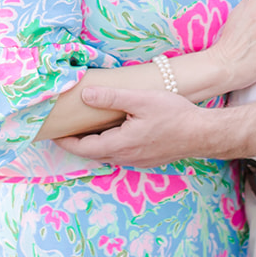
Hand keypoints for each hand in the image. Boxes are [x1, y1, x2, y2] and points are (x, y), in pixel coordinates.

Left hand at [55, 86, 226, 167]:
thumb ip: (112, 98)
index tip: (52, 132)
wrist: (203, 133)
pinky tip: (114, 131)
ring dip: (94, 144)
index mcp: (120, 144)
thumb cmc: (175, 115)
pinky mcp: (147, 159)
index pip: (83, 148)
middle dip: (77, 142)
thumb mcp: (141, 100)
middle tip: (66, 128)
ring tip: (86, 128)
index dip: (65, 141)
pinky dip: (110, 145)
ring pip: (107, 155)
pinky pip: (121, 155)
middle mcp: (125, 157)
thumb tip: (86, 95)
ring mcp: (137, 161)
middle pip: (93, 153)